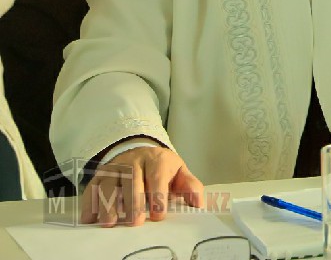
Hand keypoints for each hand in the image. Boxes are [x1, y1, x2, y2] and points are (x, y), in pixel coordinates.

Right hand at [81, 144, 204, 226]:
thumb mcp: (179, 172)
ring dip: (108, 204)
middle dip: (133, 202)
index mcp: (157, 160)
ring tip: (110, 223)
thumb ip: (190, 187)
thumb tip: (198, 204)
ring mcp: (114, 167)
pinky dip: (89, 204)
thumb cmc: (161, 168)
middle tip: (135, 223)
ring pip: (109, 184)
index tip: (158, 215)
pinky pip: (91, 188)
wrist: (139, 150)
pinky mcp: (99, 176)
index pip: (157, 176)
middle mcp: (133, 161)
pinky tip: (89, 220)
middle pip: (132, 180)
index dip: (158, 195)